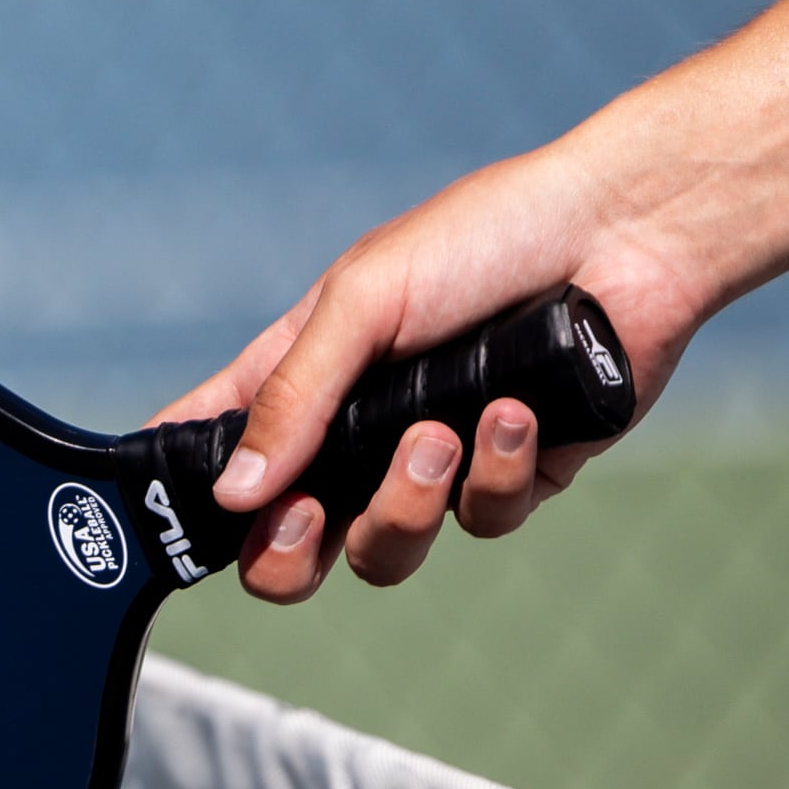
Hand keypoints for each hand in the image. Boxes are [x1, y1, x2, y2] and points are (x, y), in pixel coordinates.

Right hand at [150, 140, 707, 601]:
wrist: (631, 233)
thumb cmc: (488, 235)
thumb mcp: (365, 301)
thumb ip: (295, 398)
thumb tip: (232, 494)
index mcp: (304, 378)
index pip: (214, 446)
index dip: (178, 495)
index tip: (157, 522)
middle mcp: (358, 432)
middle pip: (286, 547)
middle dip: (286, 555)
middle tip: (303, 521)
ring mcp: (434, 462)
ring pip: (382, 551)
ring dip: (406, 501)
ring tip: (440, 433)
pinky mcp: (512, 476)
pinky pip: (483, 519)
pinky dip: (496, 469)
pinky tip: (517, 411)